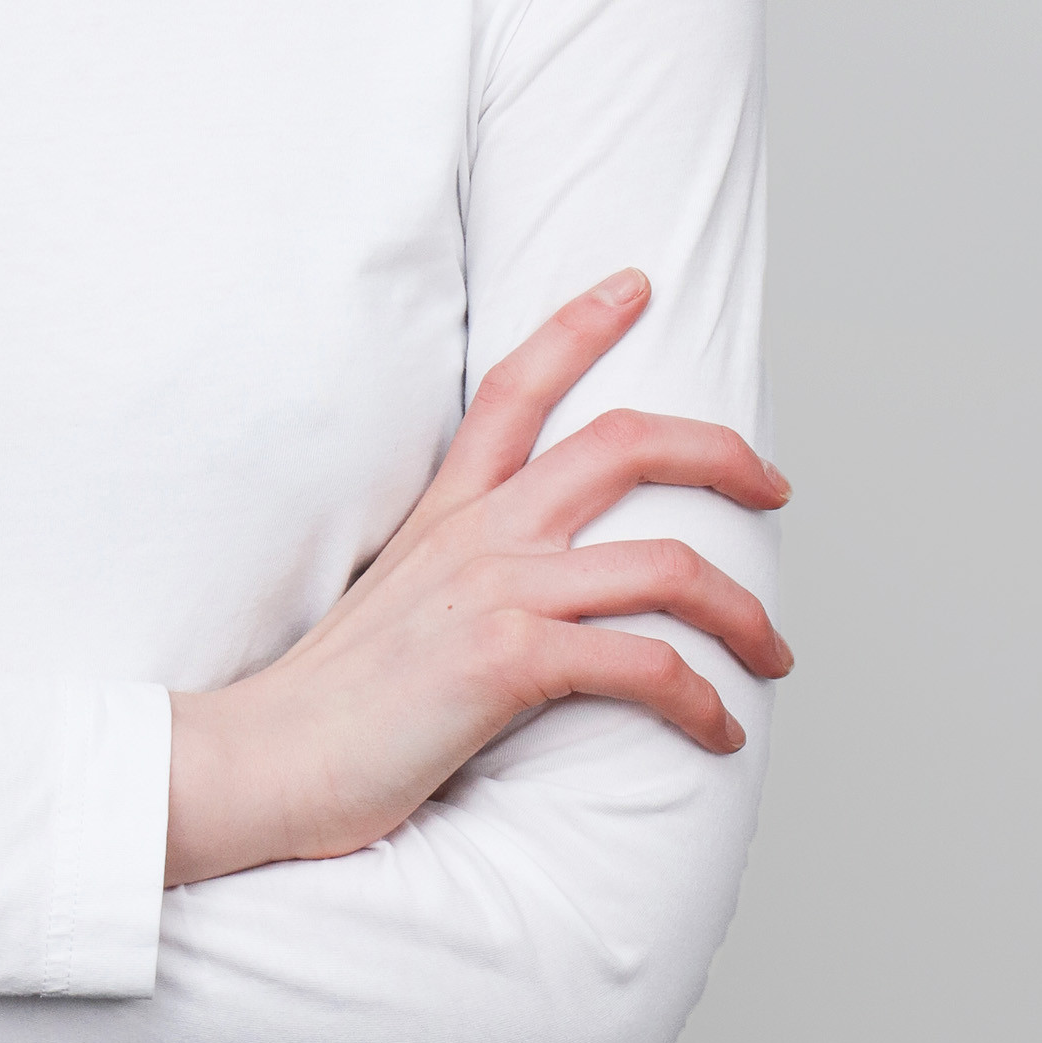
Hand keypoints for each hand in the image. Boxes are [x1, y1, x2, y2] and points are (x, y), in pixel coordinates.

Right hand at [163, 269, 792, 885]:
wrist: (268, 758)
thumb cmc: (336, 702)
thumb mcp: (398, 600)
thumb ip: (461, 572)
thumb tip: (532, 587)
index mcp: (449, 510)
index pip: (516, 384)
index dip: (580, 323)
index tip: (635, 284)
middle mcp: (479, 533)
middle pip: (623, 443)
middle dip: (720, 454)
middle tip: (773, 486)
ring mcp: (496, 591)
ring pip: (666, 565)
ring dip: (744, 613)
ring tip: (774, 653)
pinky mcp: (507, 662)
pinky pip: (646, 665)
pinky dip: (703, 699)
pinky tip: (719, 729)